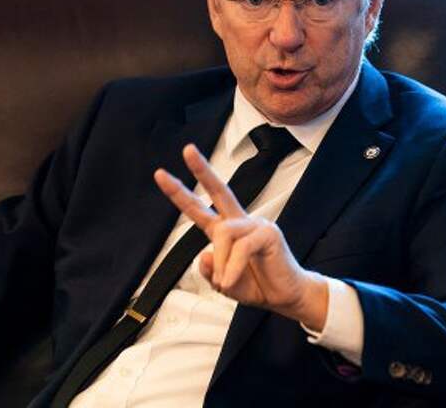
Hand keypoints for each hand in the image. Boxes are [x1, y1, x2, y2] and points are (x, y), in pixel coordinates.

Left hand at [154, 144, 327, 329]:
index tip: (160, 174)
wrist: (285, 296)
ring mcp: (255, 225)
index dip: (179, 193)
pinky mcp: (268, 233)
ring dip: (220, 263)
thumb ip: (209, 271)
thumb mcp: (223, 284)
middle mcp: (239, 223)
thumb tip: (204, 254)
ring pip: (223, 233)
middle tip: (187, 149)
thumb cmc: (256, 285)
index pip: (199, 208)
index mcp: (225, 231)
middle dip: (201, 170)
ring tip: (224, 283)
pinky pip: (241, 248)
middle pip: (219, 190)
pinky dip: (232, 268)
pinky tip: (230, 282)